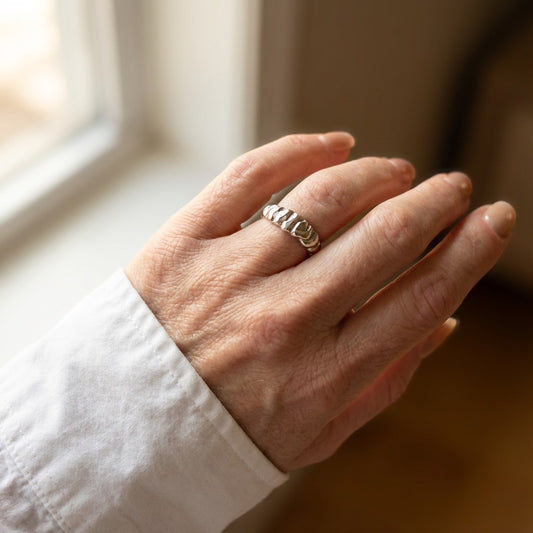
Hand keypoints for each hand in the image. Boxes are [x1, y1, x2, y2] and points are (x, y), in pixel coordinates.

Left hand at [126, 133, 514, 471]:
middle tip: (452, 188)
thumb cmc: (224, 435)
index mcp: (321, 375)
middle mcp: (282, 319)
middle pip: (384, 237)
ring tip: (398, 171)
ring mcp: (229, 274)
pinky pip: (251, 176)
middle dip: (435, 204)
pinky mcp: (185, 241)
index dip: (470, 253)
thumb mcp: (316, 437)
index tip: (491, 222)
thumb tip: (445, 323)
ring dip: (377, 174)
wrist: (126, 426)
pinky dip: (302, 149)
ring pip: (325, 197)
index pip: (420, 297)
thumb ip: (386, 384)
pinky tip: (334, 144)